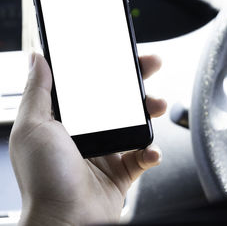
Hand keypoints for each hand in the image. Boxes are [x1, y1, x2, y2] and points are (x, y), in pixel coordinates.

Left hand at [9, 53, 166, 225]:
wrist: (66, 222)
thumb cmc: (45, 180)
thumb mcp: (33, 127)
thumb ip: (38, 91)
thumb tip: (37, 59)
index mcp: (67, 122)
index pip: (90, 87)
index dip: (107, 68)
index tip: (120, 54)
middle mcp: (88, 135)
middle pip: (118, 101)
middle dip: (137, 81)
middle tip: (151, 64)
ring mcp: (107, 154)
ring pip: (136, 125)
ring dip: (151, 112)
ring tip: (157, 106)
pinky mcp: (122, 172)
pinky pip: (143, 156)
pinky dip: (152, 152)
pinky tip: (151, 151)